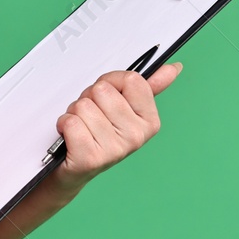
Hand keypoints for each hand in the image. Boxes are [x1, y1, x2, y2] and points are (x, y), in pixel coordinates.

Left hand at [50, 63, 181, 195]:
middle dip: (89, 98)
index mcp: (150, 121)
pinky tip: (70, 137)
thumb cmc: (98, 133)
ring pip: (84, 105)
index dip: (112, 81)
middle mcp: (137, 136)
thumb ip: (148, 87)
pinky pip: (71, 121)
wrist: (75, 170)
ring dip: (75, 112)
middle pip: (102, 90)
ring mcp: (115, 149)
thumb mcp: (125, 108)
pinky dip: (64, 125)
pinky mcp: (90, 158)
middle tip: (91, 116)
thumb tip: (174, 68)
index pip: (131, 79)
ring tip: (81, 127)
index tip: (108, 96)